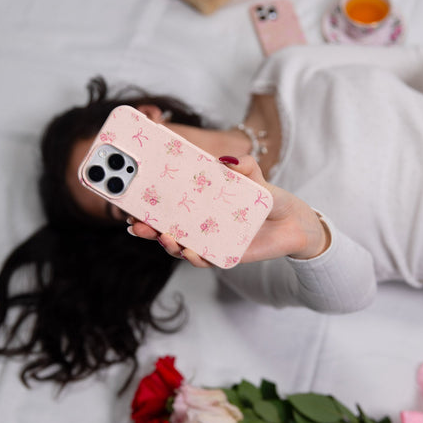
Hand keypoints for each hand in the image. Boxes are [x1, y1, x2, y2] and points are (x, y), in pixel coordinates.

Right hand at [127, 156, 329, 267]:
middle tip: (136, 224)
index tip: (128, 203)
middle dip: (146, 228)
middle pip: (163, 227)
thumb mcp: (255, 176)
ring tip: (165, 237)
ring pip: (179, 246)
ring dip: (167, 244)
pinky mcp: (223, 256)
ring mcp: (209, 241)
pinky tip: (191, 252)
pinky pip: (203, 260)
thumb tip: (228, 161)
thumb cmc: (267, 196)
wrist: (293, 221)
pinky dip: (194, 258)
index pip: (166, 204)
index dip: (145, 206)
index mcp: (198, 202)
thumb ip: (244, 166)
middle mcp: (198, 223)